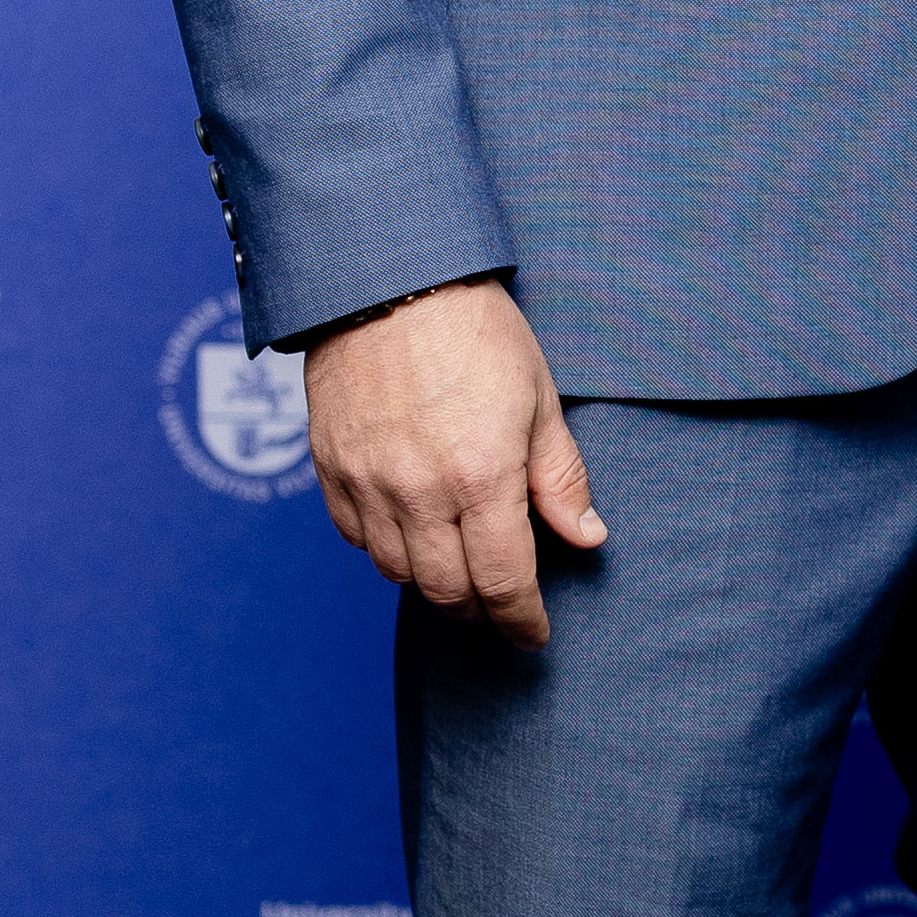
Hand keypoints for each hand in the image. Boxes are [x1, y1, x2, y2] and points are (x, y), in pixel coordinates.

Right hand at [301, 277, 605, 643]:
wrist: (387, 281)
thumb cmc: (475, 332)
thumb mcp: (539, 400)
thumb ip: (560, 478)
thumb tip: (586, 537)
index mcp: (481, 478)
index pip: (504, 582)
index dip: (522, 621)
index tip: (533, 635)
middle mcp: (418, 493)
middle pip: (447, 592)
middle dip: (480, 611)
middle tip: (501, 606)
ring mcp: (367, 483)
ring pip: (398, 573)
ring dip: (433, 583)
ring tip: (460, 570)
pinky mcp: (330, 469)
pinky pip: (357, 538)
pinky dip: (386, 549)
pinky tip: (412, 532)